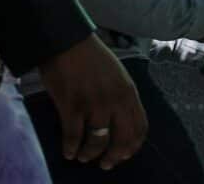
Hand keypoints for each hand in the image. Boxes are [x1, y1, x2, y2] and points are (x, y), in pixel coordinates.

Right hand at [39, 35, 147, 170]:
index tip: (124, 155)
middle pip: (121, 140)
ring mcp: (93, 104)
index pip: (139, 128)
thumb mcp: (116, 74)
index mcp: (128, 92)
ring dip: (90, 154)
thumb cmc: (89, 55)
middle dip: (114, 157)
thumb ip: (122, 96)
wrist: (64, 39)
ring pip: (97, 141)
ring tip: (83, 157)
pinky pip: (73, 135)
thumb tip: (119, 121)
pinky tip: (68, 151)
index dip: (132, 147)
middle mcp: (114, 101)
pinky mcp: (71, 105)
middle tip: (105, 164)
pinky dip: (70, 147)